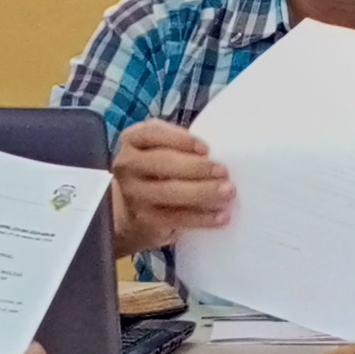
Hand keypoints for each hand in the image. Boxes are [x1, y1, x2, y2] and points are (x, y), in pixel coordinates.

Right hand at [109, 121, 229, 254]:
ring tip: (228, 192)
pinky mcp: (144, 219)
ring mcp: (133, 194)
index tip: (206, 149)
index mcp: (132, 139)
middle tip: (223, 171)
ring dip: (203, 192)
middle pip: (162, 162)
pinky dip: (201, 218)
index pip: (153, 134)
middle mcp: (127, 165)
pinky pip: (176, 218)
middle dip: (196, 167)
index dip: (181, 140)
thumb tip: (217, 154)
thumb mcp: (162, 147)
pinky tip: (221, 216)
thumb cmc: (158, 169)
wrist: (133, 208)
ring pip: (169, 192)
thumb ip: (181, 144)